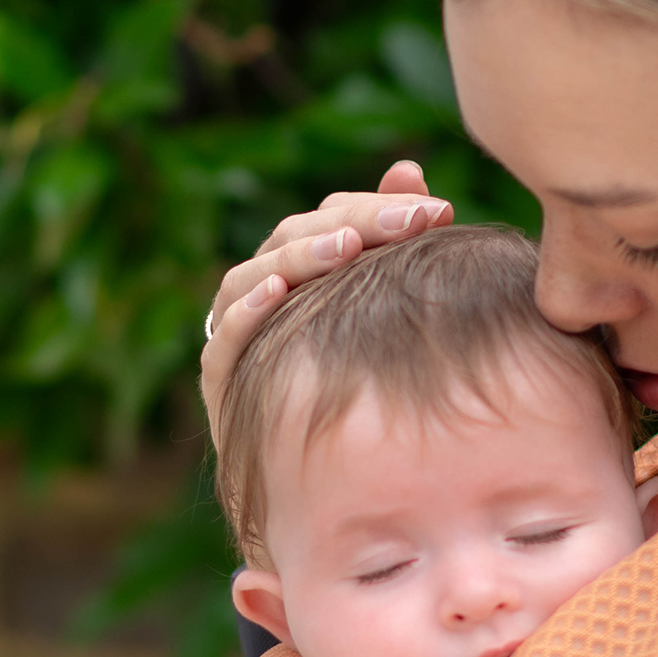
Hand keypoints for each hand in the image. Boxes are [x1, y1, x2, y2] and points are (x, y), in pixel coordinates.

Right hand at [200, 160, 452, 445]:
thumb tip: (407, 168)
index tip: (438, 209)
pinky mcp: (219, 380)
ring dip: (298, 255)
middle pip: (293, 236)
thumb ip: (385, 240)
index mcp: (299, 268)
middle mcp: (261, 291)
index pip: (329, 216)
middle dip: (354, 222)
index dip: (378, 205)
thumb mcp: (377, 311)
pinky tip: (279, 291)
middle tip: (410, 220)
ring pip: (254, 276)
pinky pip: (224, 339)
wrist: (316, 488)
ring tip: (345, 246)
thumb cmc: (352, 388)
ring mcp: (234, 332)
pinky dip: (247, 310)